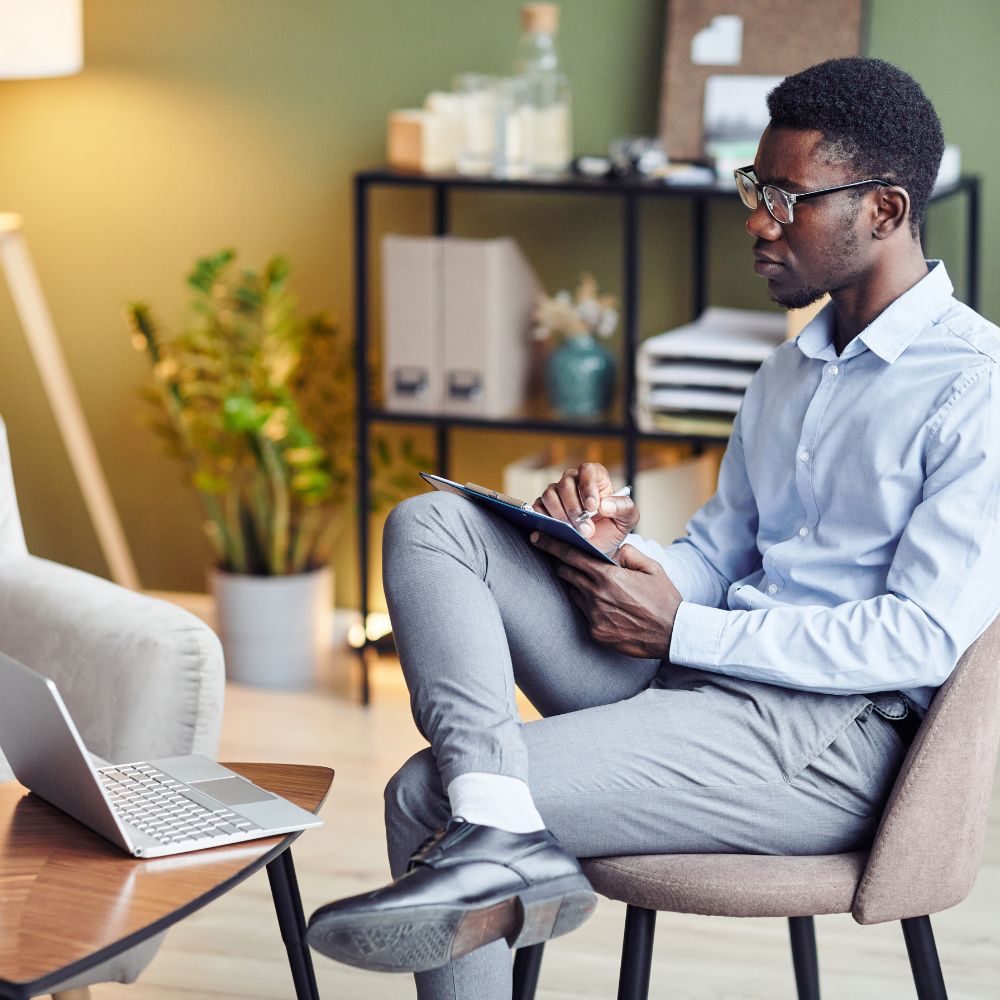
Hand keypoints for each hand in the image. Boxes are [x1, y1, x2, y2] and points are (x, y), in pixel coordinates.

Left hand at [530, 533, 680, 658]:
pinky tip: (604, 605)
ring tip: (590, 582)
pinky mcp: (596, 632)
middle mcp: (596, 595)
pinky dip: (589, 605)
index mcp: (608, 576)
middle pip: (566, 573)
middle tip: (557, 556)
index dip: (551, 544)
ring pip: (574, 592)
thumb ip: (630, 553)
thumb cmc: (664, 599)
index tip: (536, 537)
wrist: (673, 634)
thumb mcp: (652, 568)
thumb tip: (614, 551)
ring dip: (577, 585)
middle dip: (560, 563)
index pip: (571, 556)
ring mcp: (594, 615)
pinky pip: (584, 612)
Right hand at [532, 462, 638, 555]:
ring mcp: (556, 494)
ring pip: (550, 494)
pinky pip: (537, 507)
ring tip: (574, 532)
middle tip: (587, 530)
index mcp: (595, 478)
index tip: (593, 507)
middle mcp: (574, 482)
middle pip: (566, 483)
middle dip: (575, 509)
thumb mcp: (627, 520)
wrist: (597, 550)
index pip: (588, 470)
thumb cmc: (612, 530)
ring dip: (561, 515)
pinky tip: (558, 530)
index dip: (588, 486)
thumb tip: (606, 505)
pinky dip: (545, 518)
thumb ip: (624, 508)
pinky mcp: (543, 508)